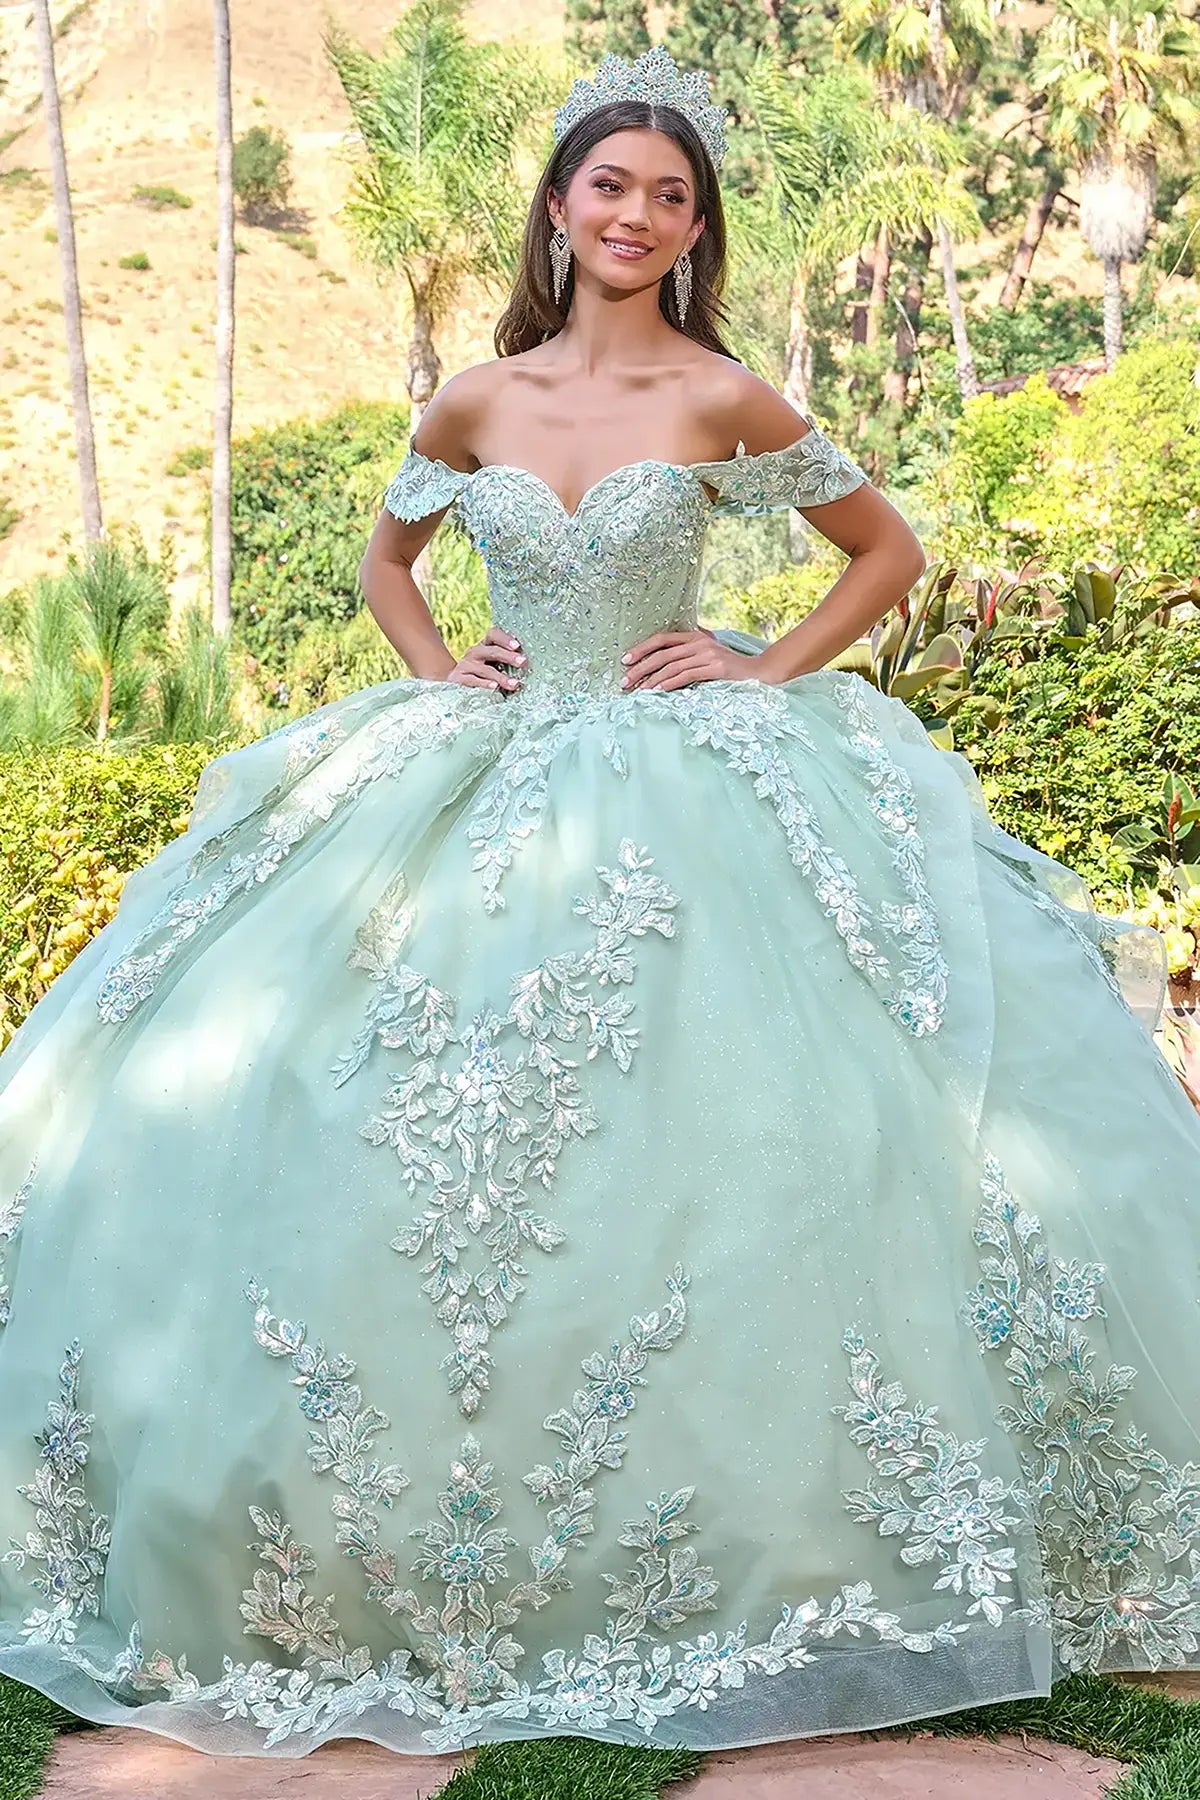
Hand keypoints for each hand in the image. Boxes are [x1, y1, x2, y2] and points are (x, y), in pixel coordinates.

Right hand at [446, 626, 525, 691]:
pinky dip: (484, 684)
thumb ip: (507, 660)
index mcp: (485, 645)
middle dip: (508, 656)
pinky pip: (472, 681)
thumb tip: (529, 663)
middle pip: (492, 651)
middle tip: (523, 662)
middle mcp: (475, 652)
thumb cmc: (482, 672)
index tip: (518, 646)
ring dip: (501, 677)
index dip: (505, 638)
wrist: (453, 681)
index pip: (493, 634)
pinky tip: (494, 687)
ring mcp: (466, 665)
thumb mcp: (493, 662)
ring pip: (485, 669)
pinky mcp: (459, 679)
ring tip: (515, 684)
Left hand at [620, 629, 774, 692]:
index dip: (642, 649)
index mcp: (696, 636)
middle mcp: (700, 642)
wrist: (760, 673)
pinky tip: (657, 692)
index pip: (662, 639)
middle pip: (662, 654)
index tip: (624, 660)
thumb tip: (665, 658)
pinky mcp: (716, 668)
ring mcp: (708, 654)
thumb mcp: (709, 654)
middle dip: (640, 668)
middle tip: (625, 681)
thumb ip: (690, 652)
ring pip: (672, 666)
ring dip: (651, 680)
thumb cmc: (731, 668)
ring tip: (638, 691)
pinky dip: (669, 684)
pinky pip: (686, 676)